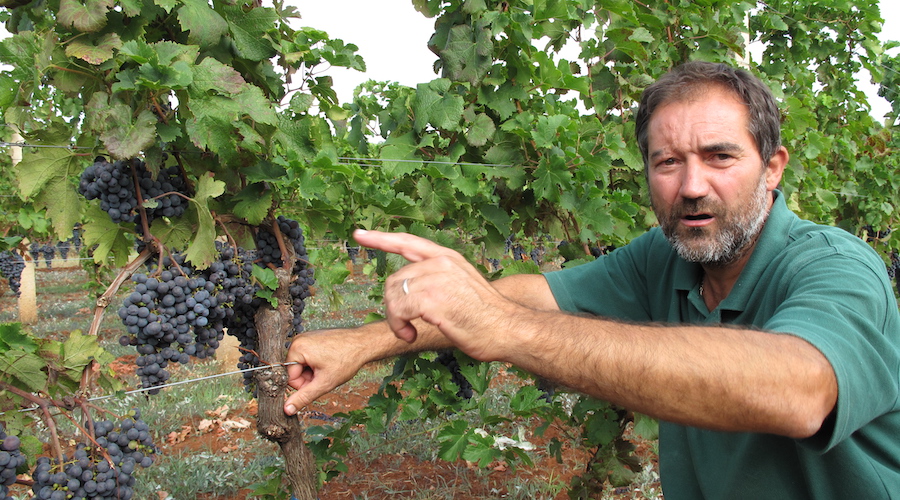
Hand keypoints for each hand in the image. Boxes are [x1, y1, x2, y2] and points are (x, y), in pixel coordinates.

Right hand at [282, 329, 367, 414]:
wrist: (364, 343)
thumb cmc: (347, 360)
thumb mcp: (324, 383)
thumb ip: (304, 397)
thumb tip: (287, 409)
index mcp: (297, 348)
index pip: (290, 378)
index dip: (304, 385)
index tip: (320, 381)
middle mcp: (298, 340)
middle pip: (295, 371)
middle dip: (310, 377)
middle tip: (327, 374)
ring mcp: (306, 338)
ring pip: (303, 365)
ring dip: (314, 371)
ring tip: (329, 367)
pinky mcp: (314, 338)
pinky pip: (309, 357)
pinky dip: (318, 363)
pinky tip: (330, 361)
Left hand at [352, 229, 515, 359]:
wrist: (508, 329)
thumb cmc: (488, 317)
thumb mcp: (463, 286)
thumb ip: (439, 280)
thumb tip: (411, 291)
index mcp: (448, 258)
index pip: (407, 241)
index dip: (381, 238)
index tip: (359, 235)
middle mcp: (441, 263)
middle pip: (394, 279)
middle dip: (391, 305)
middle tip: (405, 326)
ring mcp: (436, 279)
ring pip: (392, 295)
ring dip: (395, 319)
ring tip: (409, 332)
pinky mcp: (431, 299)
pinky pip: (397, 310)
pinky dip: (398, 326)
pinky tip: (410, 335)